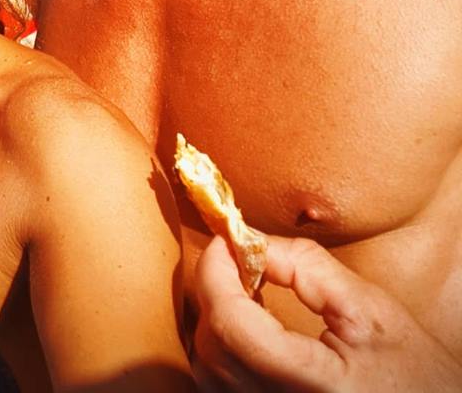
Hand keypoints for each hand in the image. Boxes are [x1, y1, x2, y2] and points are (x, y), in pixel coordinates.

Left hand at [194, 235, 461, 391]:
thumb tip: (248, 239)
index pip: (233, 328)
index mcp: (314, 384)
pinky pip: (218, 382)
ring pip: (206, 368)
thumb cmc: (410, 368)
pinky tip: (245, 320)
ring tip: (244, 286)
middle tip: (235, 256)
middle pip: (213, 346)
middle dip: (213, 290)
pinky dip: (220, 344)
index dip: (216, 275)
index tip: (225, 240)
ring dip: (213, 316)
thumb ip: (305, 266)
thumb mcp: (368, 307)